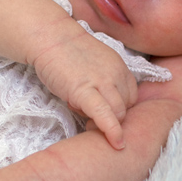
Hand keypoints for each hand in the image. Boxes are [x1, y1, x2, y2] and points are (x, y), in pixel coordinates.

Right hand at [32, 27, 137, 149]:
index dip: (119, 109)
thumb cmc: (67, 53)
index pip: (131, 97)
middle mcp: (116, 74)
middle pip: (127, 107)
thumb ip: (104, 82)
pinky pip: (104, 114)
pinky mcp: (84, 90)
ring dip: (107, 124)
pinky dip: (112, 130)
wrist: (50, 37)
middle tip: (91, 117)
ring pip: (118, 113)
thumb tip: (104, 106)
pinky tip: (115, 143)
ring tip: (85, 118)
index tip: (104, 112)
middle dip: (113, 118)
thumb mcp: (95, 65)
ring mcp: (102, 81)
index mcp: (120, 67)